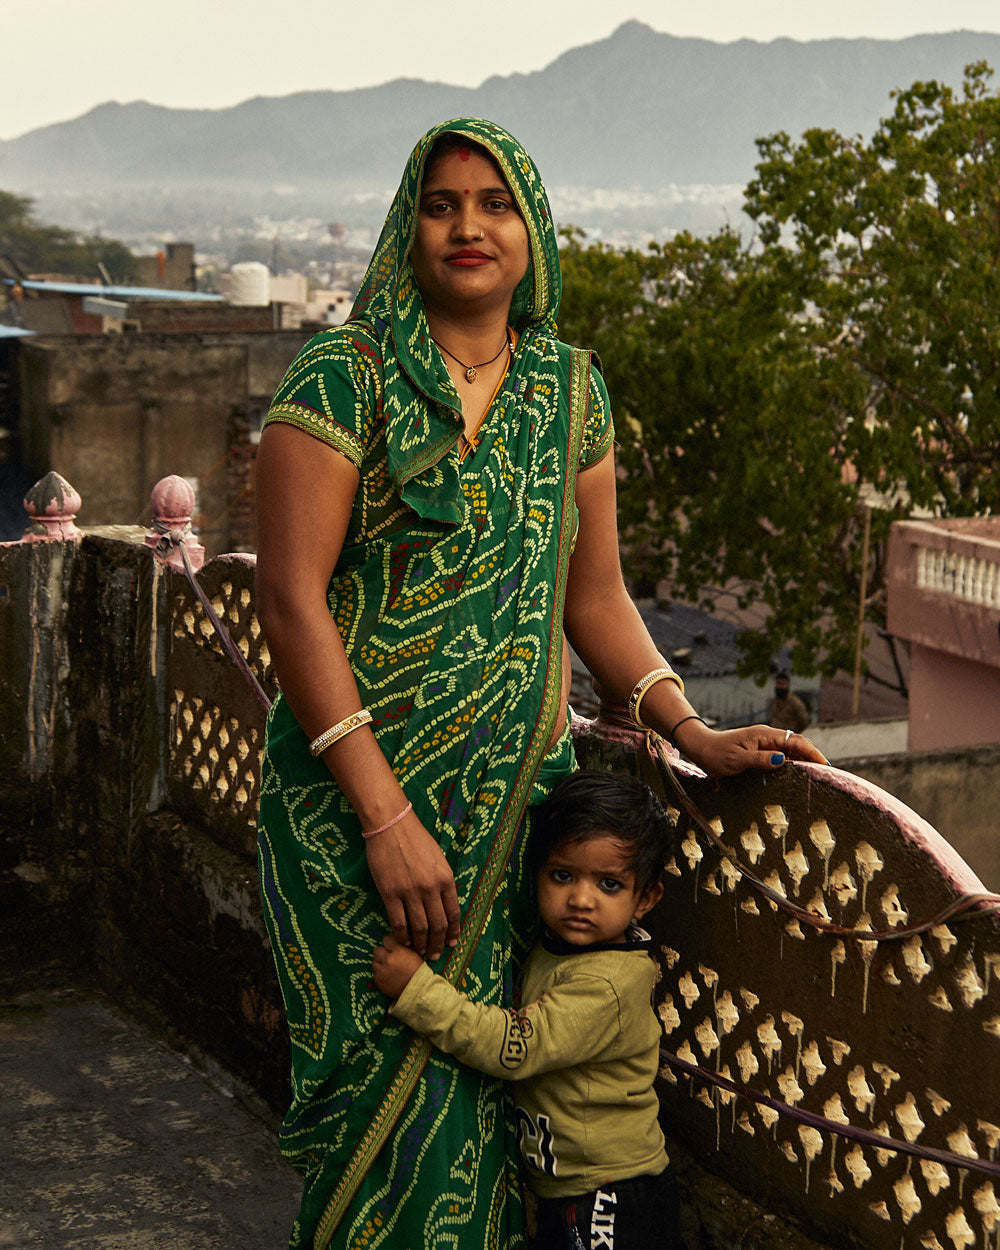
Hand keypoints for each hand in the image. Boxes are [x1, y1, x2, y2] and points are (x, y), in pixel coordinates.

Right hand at [364, 808, 461, 959]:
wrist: (391, 825)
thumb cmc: (415, 838)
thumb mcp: (438, 858)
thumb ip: (442, 880)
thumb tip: (444, 901)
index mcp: (445, 878)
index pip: (453, 913)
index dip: (454, 932)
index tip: (452, 943)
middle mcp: (431, 888)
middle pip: (438, 925)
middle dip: (439, 944)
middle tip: (436, 955)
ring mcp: (410, 892)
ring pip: (419, 928)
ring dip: (421, 944)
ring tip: (420, 952)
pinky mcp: (390, 893)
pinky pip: (398, 922)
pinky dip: (402, 936)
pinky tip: (403, 942)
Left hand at [373, 934, 424, 998]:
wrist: (417, 989)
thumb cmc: (418, 970)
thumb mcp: (414, 953)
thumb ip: (402, 946)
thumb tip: (395, 940)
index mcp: (397, 950)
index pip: (386, 939)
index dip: (389, 943)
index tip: (391, 947)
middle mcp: (388, 959)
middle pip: (376, 950)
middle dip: (382, 953)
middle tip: (388, 957)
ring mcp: (382, 971)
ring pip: (374, 962)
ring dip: (380, 964)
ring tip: (387, 968)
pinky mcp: (378, 981)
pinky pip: (375, 974)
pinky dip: (380, 974)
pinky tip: (387, 976)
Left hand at [673, 719, 828, 775]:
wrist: (700, 748)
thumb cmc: (716, 753)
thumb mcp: (737, 760)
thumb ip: (760, 760)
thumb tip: (783, 760)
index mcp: (764, 735)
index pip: (795, 741)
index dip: (812, 753)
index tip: (826, 765)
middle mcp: (767, 737)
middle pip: (797, 745)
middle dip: (813, 757)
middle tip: (828, 775)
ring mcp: (764, 744)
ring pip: (791, 751)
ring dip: (804, 762)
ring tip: (818, 778)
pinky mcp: (760, 752)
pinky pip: (781, 757)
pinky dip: (792, 765)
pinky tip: (798, 777)